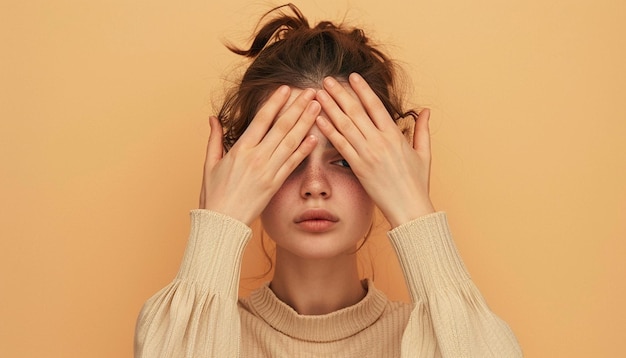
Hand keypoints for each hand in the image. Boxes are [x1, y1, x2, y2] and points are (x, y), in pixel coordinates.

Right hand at [199, 86, 319, 224]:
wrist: (222, 222)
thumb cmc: (214, 194)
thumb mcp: (210, 163)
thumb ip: (215, 139)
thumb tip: (213, 118)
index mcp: (240, 149)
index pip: (262, 119)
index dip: (276, 102)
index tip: (287, 89)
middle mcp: (256, 157)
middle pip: (282, 127)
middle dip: (298, 107)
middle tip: (311, 92)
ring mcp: (268, 171)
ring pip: (291, 142)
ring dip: (306, 123)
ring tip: (317, 108)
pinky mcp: (275, 184)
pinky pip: (292, 163)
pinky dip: (304, 150)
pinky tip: (314, 137)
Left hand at [315, 74, 433, 227]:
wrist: (409, 208)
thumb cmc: (417, 182)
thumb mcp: (424, 153)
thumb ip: (422, 129)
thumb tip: (425, 110)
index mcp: (394, 135)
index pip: (375, 106)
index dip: (362, 89)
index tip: (352, 76)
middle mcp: (379, 142)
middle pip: (355, 112)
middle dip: (340, 94)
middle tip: (327, 80)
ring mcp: (367, 154)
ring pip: (344, 125)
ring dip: (329, 108)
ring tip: (318, 94)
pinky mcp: (357, 168)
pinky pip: (340, 145)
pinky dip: (328, 130)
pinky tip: (318, 119)